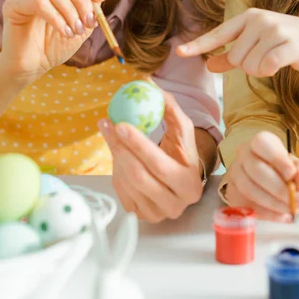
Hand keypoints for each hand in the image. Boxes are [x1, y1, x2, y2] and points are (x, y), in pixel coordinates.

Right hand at [0, 0, 105, 85]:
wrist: (35, 66)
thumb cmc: (56, 45)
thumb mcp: (82, 25)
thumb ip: (90, 5)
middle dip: (82, 0)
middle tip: (89, 22)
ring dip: (70, 11)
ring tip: (76, 31)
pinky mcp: (12, 6)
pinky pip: (38, 3)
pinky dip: (57, 18)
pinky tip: (65, 32)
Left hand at [98, 93, 202, 222]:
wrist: (181, 179)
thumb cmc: (181, 153)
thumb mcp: (182, 131)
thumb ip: (170, 107)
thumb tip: (148, 82)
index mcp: (190, 185)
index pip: (160, 164)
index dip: (138, 144)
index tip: (121, 123)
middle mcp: (175, 205)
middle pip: (139, 176)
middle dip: (120, 148)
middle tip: (108, 125)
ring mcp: (157, 214)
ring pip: (127, 183)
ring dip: (115, 156)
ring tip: (112, 135)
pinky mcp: (141, 216)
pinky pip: (120, 191)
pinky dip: (116, 170)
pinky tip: (119, 155)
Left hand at [177, 8, 298, 93]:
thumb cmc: (285, 44)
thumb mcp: (256, 45)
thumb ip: (231, 55)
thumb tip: (207, 64)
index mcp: (248, 17)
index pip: (218, 34)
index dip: (199, 45)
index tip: (179, 52)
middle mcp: (260, 20)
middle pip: (235, 58)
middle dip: (248, 66)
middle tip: (267, 58)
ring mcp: (276, 30)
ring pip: (249, 66)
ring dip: (260, 70)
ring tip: (276, 60)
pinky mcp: (290, 44)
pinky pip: (267, 67)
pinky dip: (270, 70)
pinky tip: (281, 64)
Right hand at [224, 131, 298, 221]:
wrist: (274, 187)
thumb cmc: (287, 173)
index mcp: (261, 143)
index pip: (261, 143)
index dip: (276, 158)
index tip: (291, 174)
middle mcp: (244, 155)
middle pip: (255, 169)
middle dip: (278, 188)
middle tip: (298, 200)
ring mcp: (235, 174)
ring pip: (248, 188)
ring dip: (273, 203)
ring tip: (292, 209)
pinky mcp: (232, 194)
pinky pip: (245, 205)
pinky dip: (267, 213)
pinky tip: (283, 216)